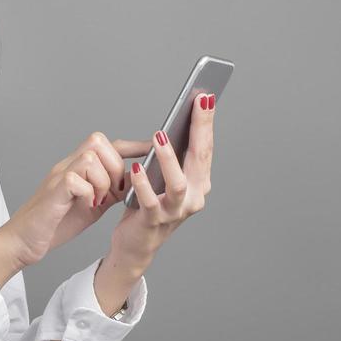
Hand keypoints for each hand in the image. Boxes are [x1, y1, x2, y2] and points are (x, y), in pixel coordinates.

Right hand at [0, 129, 160, 268]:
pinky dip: (89, 193)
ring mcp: (59, 177)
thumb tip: (133, 184)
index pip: (107, 145)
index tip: (152, 148)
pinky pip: (77, 179)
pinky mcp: (54, 192)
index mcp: (78, 168)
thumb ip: (108, 191)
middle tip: (114, 192)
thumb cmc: (53, 224)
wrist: (20, 242)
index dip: (131, 145)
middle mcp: (67, 166)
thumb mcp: (90, 205)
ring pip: (91, 158)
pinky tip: (88, 206)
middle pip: (98, 142)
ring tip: (99, 201)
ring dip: (103, 181)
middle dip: (115, 167)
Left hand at [109, 93, 216, 270]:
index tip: (206, 95)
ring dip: (169, 158)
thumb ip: (171, 158)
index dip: (205, 122)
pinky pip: (150, 201)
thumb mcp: (163, 179)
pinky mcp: (153, 222)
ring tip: (159, 136)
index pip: (204, 148)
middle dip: (199, 128)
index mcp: (198, 183)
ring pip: (178, 183)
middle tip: (197, 102)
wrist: (135, 245)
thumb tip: (170, 125)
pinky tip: (135, 168)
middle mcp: (194, 197)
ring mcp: (175, 211)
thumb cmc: (149, 205)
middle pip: (199, 159)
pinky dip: (143, 185)